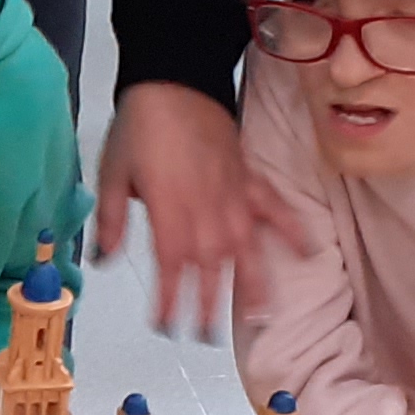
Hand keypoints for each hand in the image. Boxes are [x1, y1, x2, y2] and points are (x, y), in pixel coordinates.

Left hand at [89, 80, 288, 337]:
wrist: (174, 80)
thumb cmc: (139, 126)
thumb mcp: (112, 173)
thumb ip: (114, 220)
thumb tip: (106, 259)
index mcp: (170, 209)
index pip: (172, 267)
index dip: (170, 300)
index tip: (165, 325)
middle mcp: (206, 208)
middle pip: (212, 266)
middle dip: (210, 304)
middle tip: (207, 335)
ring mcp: (233, 194)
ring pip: (247, 246)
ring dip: (254, 281)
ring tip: (261, 314)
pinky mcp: (249, 179)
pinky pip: (275, 208)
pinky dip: (293, 230)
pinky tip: (308, 252)